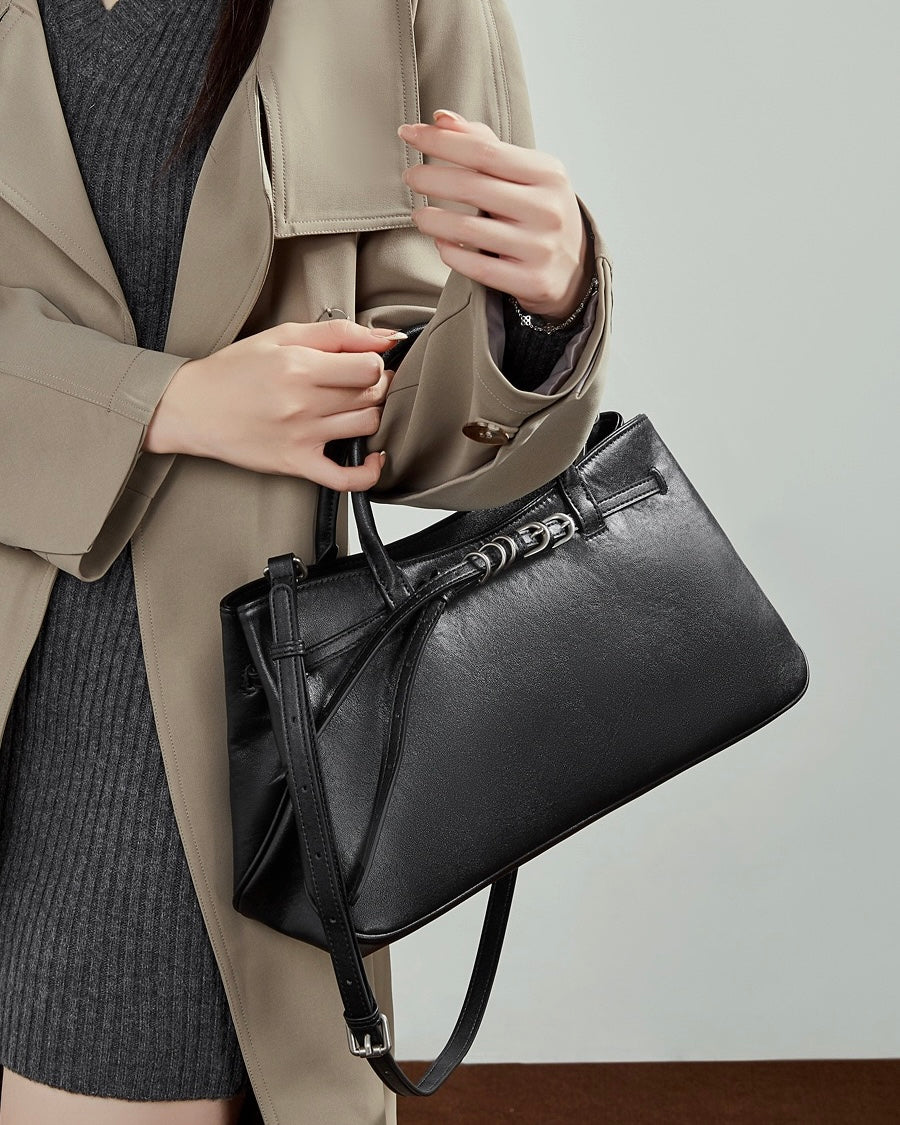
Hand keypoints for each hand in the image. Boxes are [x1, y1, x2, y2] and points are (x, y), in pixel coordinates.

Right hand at [142, 319, 405, 490]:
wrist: (192, 408)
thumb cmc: (234, 371)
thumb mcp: (282, 336)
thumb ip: (338, 333)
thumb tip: (387, 338)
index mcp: (299, 365)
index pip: (369, 368)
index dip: (374, 364)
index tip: (363, 365)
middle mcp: (303, 402)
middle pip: (371, 395)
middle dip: (376, 387)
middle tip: (361, 385)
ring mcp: (301, 436)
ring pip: (367, 427)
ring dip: (373, 417)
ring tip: (357, 409)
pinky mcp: (296, 463)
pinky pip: (345, 478)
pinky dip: (368, 472)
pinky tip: (371, 458)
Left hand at [398, 109, 593, 321]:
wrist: (576, 268)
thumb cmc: (540, 212)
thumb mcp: (527, 174)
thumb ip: (485, 145)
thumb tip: (442, 119)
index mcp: (548, 174)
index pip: (484, 150)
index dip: (441, 142)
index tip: (409, 134)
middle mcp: (546, 210)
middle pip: (473, 187)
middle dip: (432, 178)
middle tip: (411, 177)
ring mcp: (539, 248)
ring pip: (469, 231)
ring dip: (433, 220)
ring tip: (418, 215)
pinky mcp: (530, 281)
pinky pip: (478, 268)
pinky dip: (451, 253)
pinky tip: (440, 243)